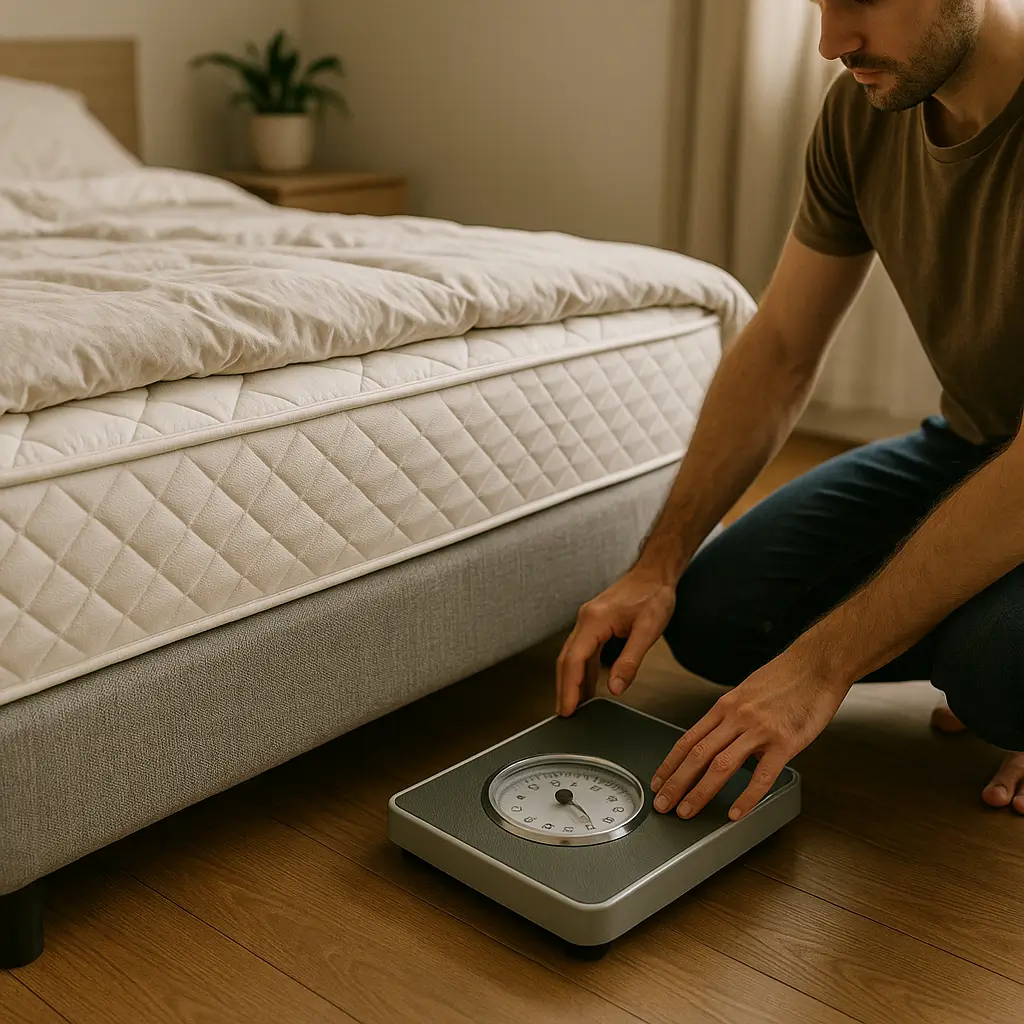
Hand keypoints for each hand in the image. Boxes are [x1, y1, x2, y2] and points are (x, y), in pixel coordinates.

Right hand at [556, 567, 676, 716]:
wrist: (655, 573)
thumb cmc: (653, 594)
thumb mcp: (648, 630)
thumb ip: (630, 661)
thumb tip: (615, 687)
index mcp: (595, 620)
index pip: (574, 659)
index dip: (569, 687)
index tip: (567, 709)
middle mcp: (586, 619)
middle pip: (566, 659)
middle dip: (563, 688)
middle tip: (563, 714)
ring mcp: (588, 621)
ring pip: (572, 655)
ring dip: (571, 681)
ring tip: (572, 705)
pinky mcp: (595, 623)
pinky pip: (582, 650)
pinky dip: (581, 670)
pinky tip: (586, 685)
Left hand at [650, 652, 851, 820]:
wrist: (818, 663)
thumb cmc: (786, 677)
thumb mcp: (748, 692)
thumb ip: (733, 718)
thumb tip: (723, 741)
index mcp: (725, 706)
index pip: (689, 738)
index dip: (670, 763)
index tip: (659, 781)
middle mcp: (737, 717)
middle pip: (698, 754)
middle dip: (676, 783)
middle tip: (662, 804)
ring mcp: (760, 730)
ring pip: (721, 765)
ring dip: (700, 792)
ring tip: (687, 812)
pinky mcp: (785, 742)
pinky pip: (762, 775)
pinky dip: (746, 797)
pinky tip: (736, 813)